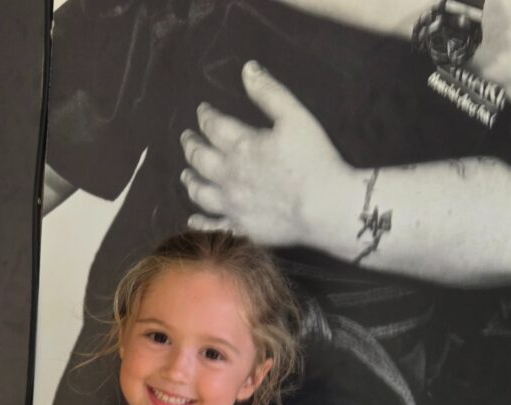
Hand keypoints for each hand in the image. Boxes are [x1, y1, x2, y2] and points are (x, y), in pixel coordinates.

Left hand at [180, 61, 355, 247]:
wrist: (324, 207)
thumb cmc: (314, 160)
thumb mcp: (295, 117)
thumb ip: (269, 93)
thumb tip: (247, 69)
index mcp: (242, 146)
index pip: (214, 126)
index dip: (205, 116)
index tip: (201, 111)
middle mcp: (229, 176)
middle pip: (200, 159)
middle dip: (191, 146)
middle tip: (186, 139)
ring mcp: (232, 205)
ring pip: (201, 193)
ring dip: (191, 181)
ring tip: (186, 175)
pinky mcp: (241, 228)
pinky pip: (213, 226)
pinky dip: (199, 222)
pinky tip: (192, 219)